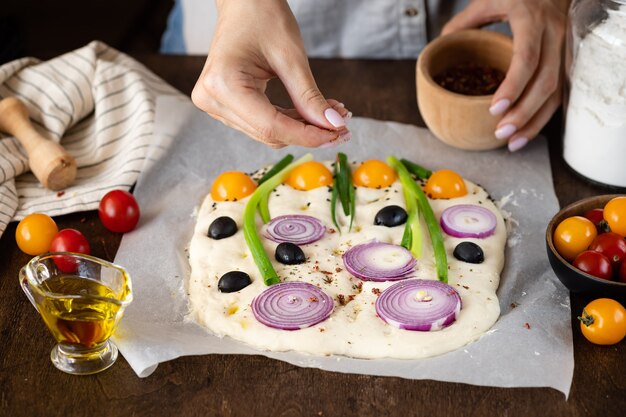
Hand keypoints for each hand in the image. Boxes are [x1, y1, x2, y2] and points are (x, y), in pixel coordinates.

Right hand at [191, 0, 350, 148]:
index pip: (271, 126)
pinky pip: (262, 123)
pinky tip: (312, 114)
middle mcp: (213, 99)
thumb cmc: (263, 17)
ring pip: (267, 132)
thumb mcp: (291, 57)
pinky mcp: (225, 105)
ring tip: (331, 114)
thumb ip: (309, 97)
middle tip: (342, 124)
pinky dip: (289, 121)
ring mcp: (216, 104)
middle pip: (269, 133)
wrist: (243, 3)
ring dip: (301, 127)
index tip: (339, 134)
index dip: (308, 135)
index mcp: (223, 84)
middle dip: (309, 131)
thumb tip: (332, 126)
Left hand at [443, 0, 568, 151]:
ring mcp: (565, 49)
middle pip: (545, 81)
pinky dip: (543, 116)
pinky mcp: (568, 62)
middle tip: (501, 133)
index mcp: (531, 20)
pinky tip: (526, 133)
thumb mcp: (489, 0)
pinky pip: (560, 94)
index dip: (513, 86)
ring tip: (512, 143)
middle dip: (524, 112)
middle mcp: (554, 35)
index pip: (527, 58)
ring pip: (557, 92)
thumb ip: (464, 21)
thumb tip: (441, 44)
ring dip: (535, 121)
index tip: (495, 109)